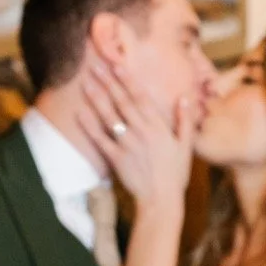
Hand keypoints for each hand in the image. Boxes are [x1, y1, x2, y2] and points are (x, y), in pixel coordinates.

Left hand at [78, 60, 193, 205]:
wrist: (161, 200)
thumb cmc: (175, 174)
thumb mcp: (186, 146)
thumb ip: (185, 121)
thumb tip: (184, 98)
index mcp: (158, 126)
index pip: (141, 97)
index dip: (128, 80)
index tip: (117, 65)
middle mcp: (141, 131)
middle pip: (122, 102)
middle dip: (108, 82)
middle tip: (96, 66)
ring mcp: (127, 144)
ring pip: (109, 116)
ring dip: (96, 98)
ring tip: (85, 82)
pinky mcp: (115, 158)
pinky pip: (100, 139)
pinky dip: (89, 126)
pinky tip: (79, 112)